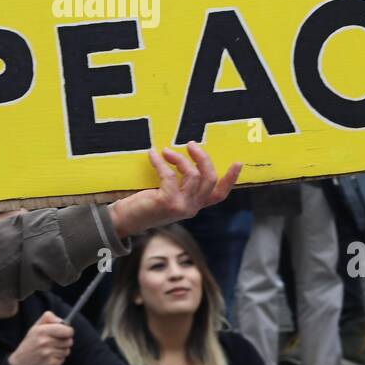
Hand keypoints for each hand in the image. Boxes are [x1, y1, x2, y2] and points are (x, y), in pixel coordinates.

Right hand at [8, 311, 72, 364]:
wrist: (20, 362)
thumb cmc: (30, 342)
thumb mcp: (36, 326)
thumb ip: (48, 318)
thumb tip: (62, 321)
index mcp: (42, 331)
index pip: (67, 331)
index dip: (68, 331)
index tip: (66, 332)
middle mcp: (45, 342)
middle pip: (69, 341)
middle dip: (65, 341)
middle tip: (57, 342)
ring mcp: (47, 354)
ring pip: (67, 351)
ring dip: (62, 351)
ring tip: (51, 350)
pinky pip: (62, 360)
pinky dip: (58, 359)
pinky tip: (49, 358)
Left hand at [108, 141, 241, 239]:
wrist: (126, 219)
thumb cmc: (146, 203)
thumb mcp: (169, 194)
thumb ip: (181, 183)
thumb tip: (187, 155)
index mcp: (195, 205)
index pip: (219, 194)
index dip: (231, 179)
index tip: (238, 162)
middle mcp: (192, 207)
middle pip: (209, 179)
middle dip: (202, 158)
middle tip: (191, 145)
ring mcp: (182, 206)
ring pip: (193, 175)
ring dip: (179, 158)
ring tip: (166, 151)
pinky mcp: (169, 202)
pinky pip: (170, 175)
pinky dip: (161, 162)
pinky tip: (153, 155)